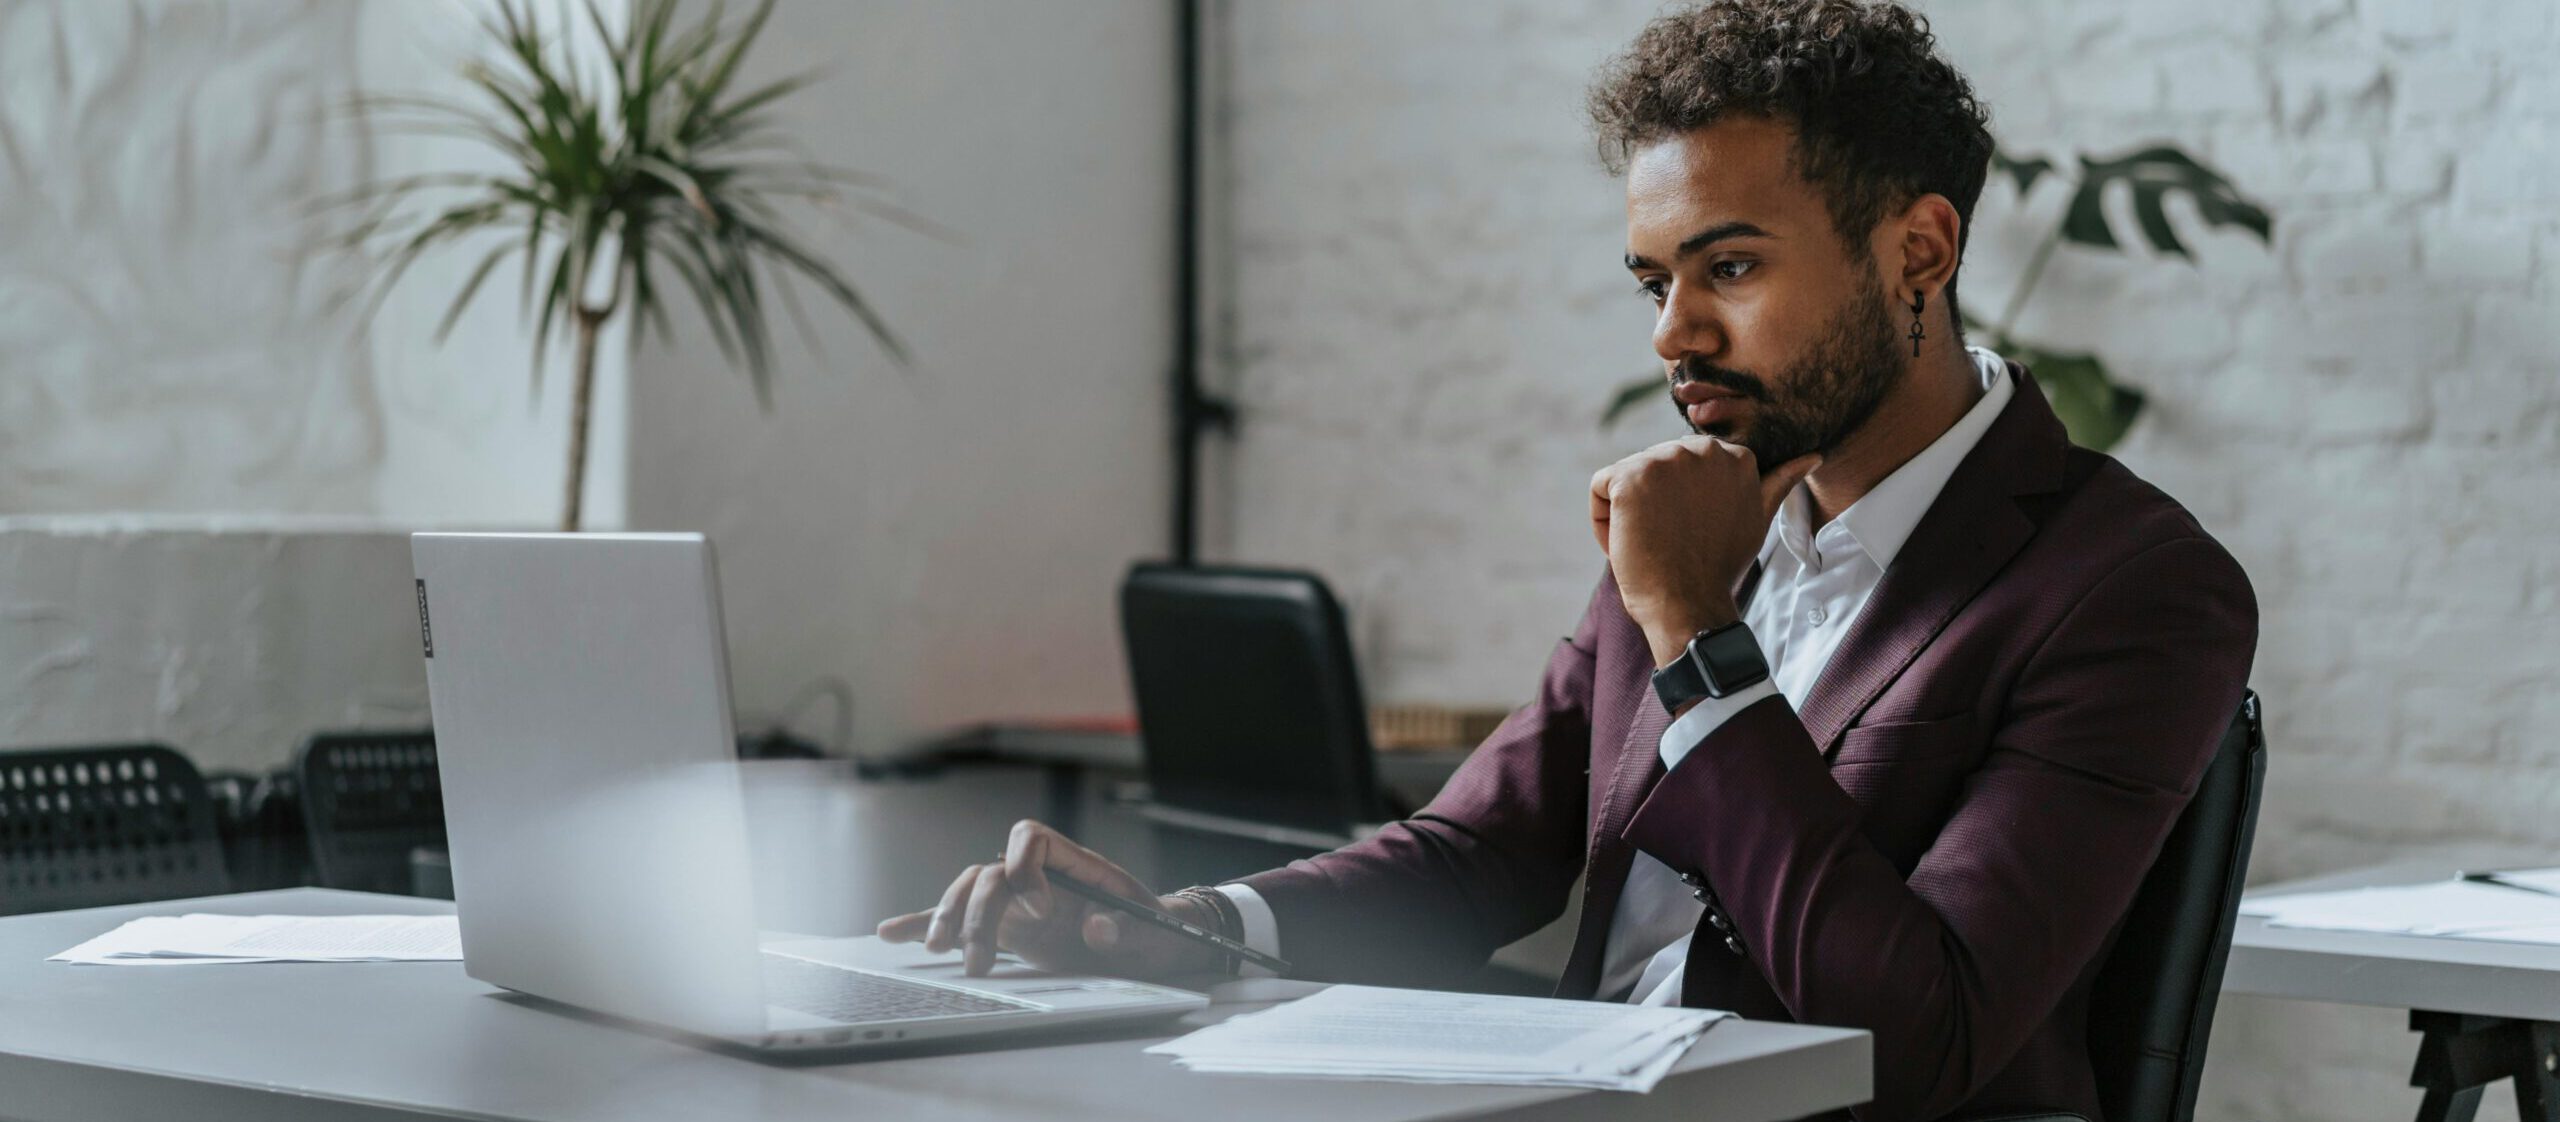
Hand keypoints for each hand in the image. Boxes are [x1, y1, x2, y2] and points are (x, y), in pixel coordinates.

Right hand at [875, 819, 1227, 978]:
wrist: (1154, 948)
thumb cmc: (1156, 933)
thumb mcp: (1153, 935)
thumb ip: (1128, 929)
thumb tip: (1098, 927)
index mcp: (1076, 866)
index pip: (1032, 840)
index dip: (1024, 867)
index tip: (1038, 909)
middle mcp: (1040, 878)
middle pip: (992, 874)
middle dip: (978, 914)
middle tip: (980, 962)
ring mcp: (1019, 903)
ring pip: (970, 893)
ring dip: (949, 919)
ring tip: (941, 952)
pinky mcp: (1008, 929)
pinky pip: (962, 920)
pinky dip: (926, 924)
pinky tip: (892, 932)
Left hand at [1589, 437, 1818, 665]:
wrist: (1689, 604)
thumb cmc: (1718, 566)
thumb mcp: (1755, 518)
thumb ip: (1778, 482)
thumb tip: (1812, 456)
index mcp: (1732, 454)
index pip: (1680, 468)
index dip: (1681, 505)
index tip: (1694, 532)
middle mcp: (1699, 448)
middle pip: (1651, 471)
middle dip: (1652, 507)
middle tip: (1673, 542)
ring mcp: (1664, 459)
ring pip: (1624, 480)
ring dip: (1628, 515)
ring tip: (1654, 544)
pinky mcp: (1630, 476)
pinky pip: (1600, 489)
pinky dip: (1603, 521)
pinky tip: (1630, 542)